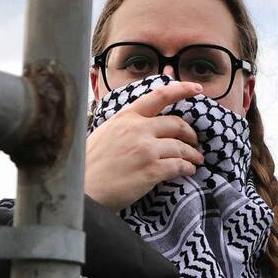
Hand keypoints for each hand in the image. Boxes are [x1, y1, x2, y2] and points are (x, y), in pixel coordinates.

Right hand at [84, 80, 205, 210]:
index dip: (182, 90)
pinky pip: (178, 166)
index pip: (159, 96)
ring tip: (196, 159)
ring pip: (180, 147)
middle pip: (176, 124)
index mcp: (126, 117)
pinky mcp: (151, 171)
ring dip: (192, 154)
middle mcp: (138, 129)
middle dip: (190, 133)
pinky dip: (187, 168)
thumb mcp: (104, 133)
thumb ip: (125, 126)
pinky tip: (188, 170)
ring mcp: (146, 150)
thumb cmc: (87, 163)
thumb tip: (142, 124)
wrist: (81, 188)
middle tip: (194, 141)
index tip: (197, 89)